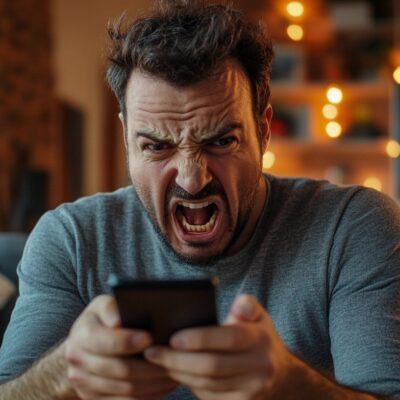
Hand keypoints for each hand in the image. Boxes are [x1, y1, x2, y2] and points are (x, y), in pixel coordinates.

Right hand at [65, 295, 178, 398]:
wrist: (82, 347)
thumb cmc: (101, 320)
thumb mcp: (103, 306)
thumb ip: (111, 308)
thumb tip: (119, 320)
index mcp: (82, 335)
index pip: (106, 342)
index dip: (128, 341)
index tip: (151, 337)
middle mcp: (79, 362)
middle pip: (120, 369)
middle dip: (150, 365)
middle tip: (172, 357)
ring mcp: (85, 385)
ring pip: (127, 390)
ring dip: (154, 383)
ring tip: (175, 371)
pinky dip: (150, 395)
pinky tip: (166, 385)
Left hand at [144, 294, 292, 399]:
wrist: (279, 372)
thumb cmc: (257, 334)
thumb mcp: (258, 315)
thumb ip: (247, 305)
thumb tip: (238, 305)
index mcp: (261, 339)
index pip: (229, 338)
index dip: (201, 339)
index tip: (173, 337)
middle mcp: (260, 366)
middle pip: (213, 366)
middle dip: (178, 360)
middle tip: (152, 352)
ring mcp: (252, 390)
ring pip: (208, 383)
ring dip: (179, 373)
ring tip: (157, 361)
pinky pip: (209, 396)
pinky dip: (189, 384)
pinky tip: (173, 372)